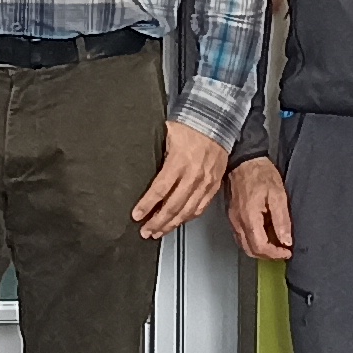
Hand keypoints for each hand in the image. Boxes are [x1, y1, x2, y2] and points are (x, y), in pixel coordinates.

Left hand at [135, 121, 229, 240]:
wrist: (216, 120)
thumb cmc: (190, 124)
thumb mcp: (166, 134)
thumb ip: (156, 153)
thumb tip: (137, 163)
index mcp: (179, 161)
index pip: (160, 190)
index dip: (147, 205)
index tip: (137, 215)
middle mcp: (193, 175)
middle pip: (173, 206)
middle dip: (157, 222)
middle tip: (145, 231)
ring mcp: (205, 181)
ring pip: (187, 211)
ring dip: (171, 224)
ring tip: (158, 232)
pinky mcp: (214, 185)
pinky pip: (201, 207)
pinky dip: (189, 217)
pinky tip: (179, 222)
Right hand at [226, 155, 295, 260]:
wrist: (244, 161)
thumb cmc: (260, 174)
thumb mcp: (278, 195)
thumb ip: (282, 220)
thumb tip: (286, 240)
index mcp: (249, 217)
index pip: (260, 247)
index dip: (275, 254)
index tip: (287, 252)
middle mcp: (238, 221)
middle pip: (250, 250)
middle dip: (268, 255)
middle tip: (282, 251)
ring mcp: (233, 219)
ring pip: (244, 245)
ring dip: (260, 249)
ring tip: (276, 243)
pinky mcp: (233, 216)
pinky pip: (241, 236)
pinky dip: (254, 240)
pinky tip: (265, 233)